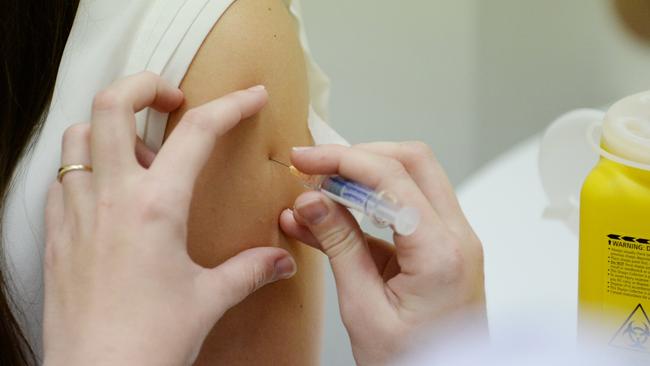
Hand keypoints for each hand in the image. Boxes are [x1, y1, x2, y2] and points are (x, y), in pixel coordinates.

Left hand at [43, 72, 296, 365]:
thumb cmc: (149, 341)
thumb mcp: (209, 299)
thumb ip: (250, 270)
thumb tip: (282, 262)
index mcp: (155, 206)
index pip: (198, 132)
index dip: (231, 105)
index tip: (251, 96)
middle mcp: (110, 197)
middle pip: (113, 104)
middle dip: (145, 85)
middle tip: (171, 99)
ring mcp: (76, 211)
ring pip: (78, 135)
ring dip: (109, 126)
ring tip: (140, 150)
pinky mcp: (55, 232)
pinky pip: (64, 177)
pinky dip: (87, 166)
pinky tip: (111, 193)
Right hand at [280, 142, 486, 364]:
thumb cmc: (414, 363)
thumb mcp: (364, 310)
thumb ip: (340, 247)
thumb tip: (311, 202)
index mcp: (441, 253)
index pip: (392, 178)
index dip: (342, 159)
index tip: (305, 160)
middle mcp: (456, 237)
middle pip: (412, 162)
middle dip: (358, 156)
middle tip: (314, 166)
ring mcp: (452, 240)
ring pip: (410, 180)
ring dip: (361, 179)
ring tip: (315, 193)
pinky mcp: (439, 249)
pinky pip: (403, 211)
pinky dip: (366, 207)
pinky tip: (329, 219)